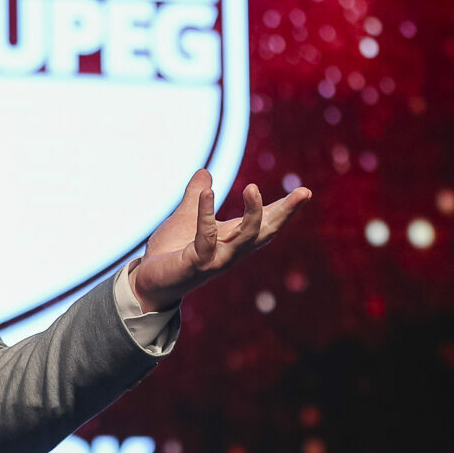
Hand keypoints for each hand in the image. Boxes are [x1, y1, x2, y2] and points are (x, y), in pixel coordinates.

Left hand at [130, 169, 311, 312]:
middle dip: (285, 214)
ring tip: (253, 188)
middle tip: (303, 193)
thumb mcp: (185, 217)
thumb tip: (205, 171)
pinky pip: (205, 239)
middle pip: (265, 231)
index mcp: (232, 238)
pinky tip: (207, 193)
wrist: (148, 280)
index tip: (305, 193)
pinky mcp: (196, 264)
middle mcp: (230, 250)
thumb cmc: (171, 251)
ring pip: (244, 238)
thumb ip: (195, 196)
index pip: (265, 222)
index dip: (284, 210)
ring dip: (252, 214)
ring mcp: (216, 259)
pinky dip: (206, 215)